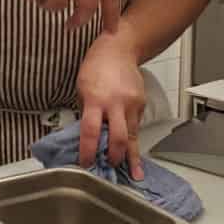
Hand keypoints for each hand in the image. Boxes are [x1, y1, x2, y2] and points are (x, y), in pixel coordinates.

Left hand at [76, 34, 144, 178]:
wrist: (120, 49)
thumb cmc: (95, 66)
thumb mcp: (82, 87)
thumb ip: (86, 111)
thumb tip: (87, 135)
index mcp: (95, 99)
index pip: (91, 131)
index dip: (88, 151)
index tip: (86, 164)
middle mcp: (115, 103)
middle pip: (118, 138)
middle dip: (114, 158)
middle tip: (110, 169)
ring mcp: (131, 104)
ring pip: (132, 136)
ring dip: (130, 156)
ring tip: (133, 173)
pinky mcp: (141, 104)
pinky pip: (136, 125)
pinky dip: (133, 138)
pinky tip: (131, 149)